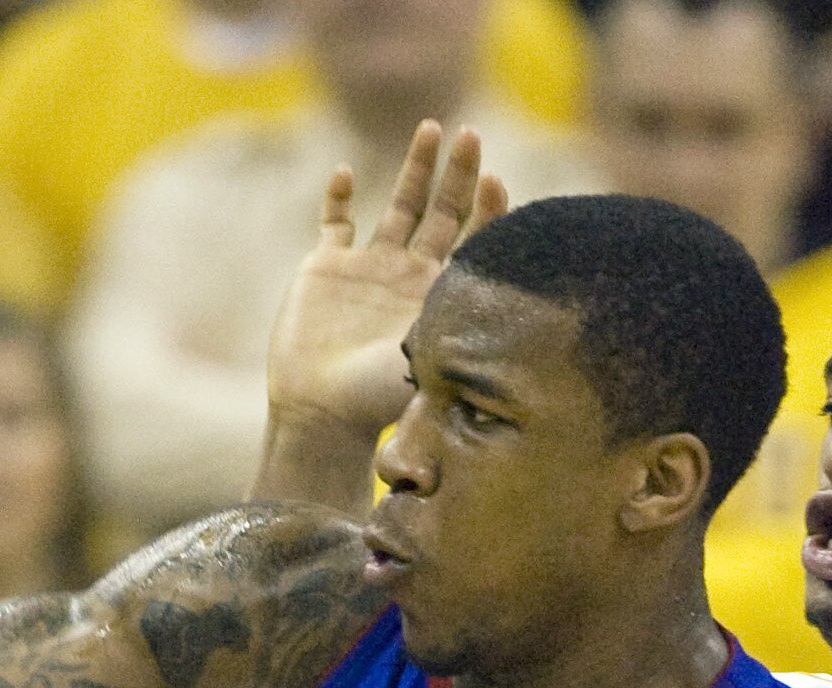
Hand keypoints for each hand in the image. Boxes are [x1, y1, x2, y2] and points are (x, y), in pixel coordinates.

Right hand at [265, 120, 506, 434]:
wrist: (321, 414)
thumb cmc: (377, 398)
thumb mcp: (433, 361)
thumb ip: (462, 327)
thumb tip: (510, 303)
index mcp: (441, 294)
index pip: (476, 240)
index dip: (488, 209)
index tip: (495, 180)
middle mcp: (409, 274)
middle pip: (443, 211)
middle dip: (459, 172)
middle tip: (472, 135)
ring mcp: (369, 268)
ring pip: (399, 205)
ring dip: (416, 167)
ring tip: (431, 129)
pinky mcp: (326, 268)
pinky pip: (334, 222)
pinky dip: (338, 197)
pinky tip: (346, 173)